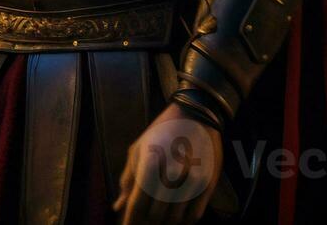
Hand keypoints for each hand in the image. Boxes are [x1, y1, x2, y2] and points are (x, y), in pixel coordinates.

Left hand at [112, 103, 222, 224]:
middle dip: (147, 220)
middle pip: (155, 216)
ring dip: (165, 220)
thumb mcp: (138, 149)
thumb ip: (128, 180)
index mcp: (150, 164)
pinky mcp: (207, 184)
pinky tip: (177, 214)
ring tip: (161, 214)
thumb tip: (118, 208)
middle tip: (144, 218)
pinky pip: (194, 216)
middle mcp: (172, 174)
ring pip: (175, 219)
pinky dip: (183, 220)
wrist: (197, 113)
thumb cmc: (162, 130)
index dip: (130, 222)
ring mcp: (192, 181)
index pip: (137, 206)